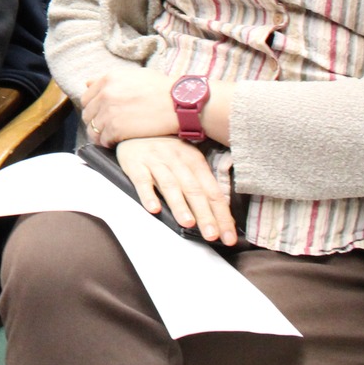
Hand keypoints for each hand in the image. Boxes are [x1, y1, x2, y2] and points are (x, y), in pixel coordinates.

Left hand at [80, 67, 178, 146]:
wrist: (180, 104)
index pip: (87, 97)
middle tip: (107, 128)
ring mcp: (109, 111)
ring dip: (100, 135)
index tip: (101, 115)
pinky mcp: (116, 129)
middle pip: (88, 114)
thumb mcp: (135, 76)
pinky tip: (118, 143)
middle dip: (96, 122)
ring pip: (93, 129)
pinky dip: (108, 143)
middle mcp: (105, 94)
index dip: (94, 108)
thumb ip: (110, 80)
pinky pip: (103, 139)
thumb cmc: (163, 89)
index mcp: (109, 79)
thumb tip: (88, 83)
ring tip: (112, 138)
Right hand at [115, 137, 236, 244]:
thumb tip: (219, 215)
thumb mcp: (186, 159)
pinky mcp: (135, 164)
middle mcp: (177, 160)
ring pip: (170, 185)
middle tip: (212, 235)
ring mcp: (156, 161)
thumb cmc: (164, 149)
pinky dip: (148, 194)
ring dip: (180, 205)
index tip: (228, 237)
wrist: (134, 127)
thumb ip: (199, 183)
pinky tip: (153, 209)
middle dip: (204, 214)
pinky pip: (142, 180)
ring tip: (188, 224)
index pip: (212, 191)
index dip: (222, 215)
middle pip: (194, 190)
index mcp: (194, 161)